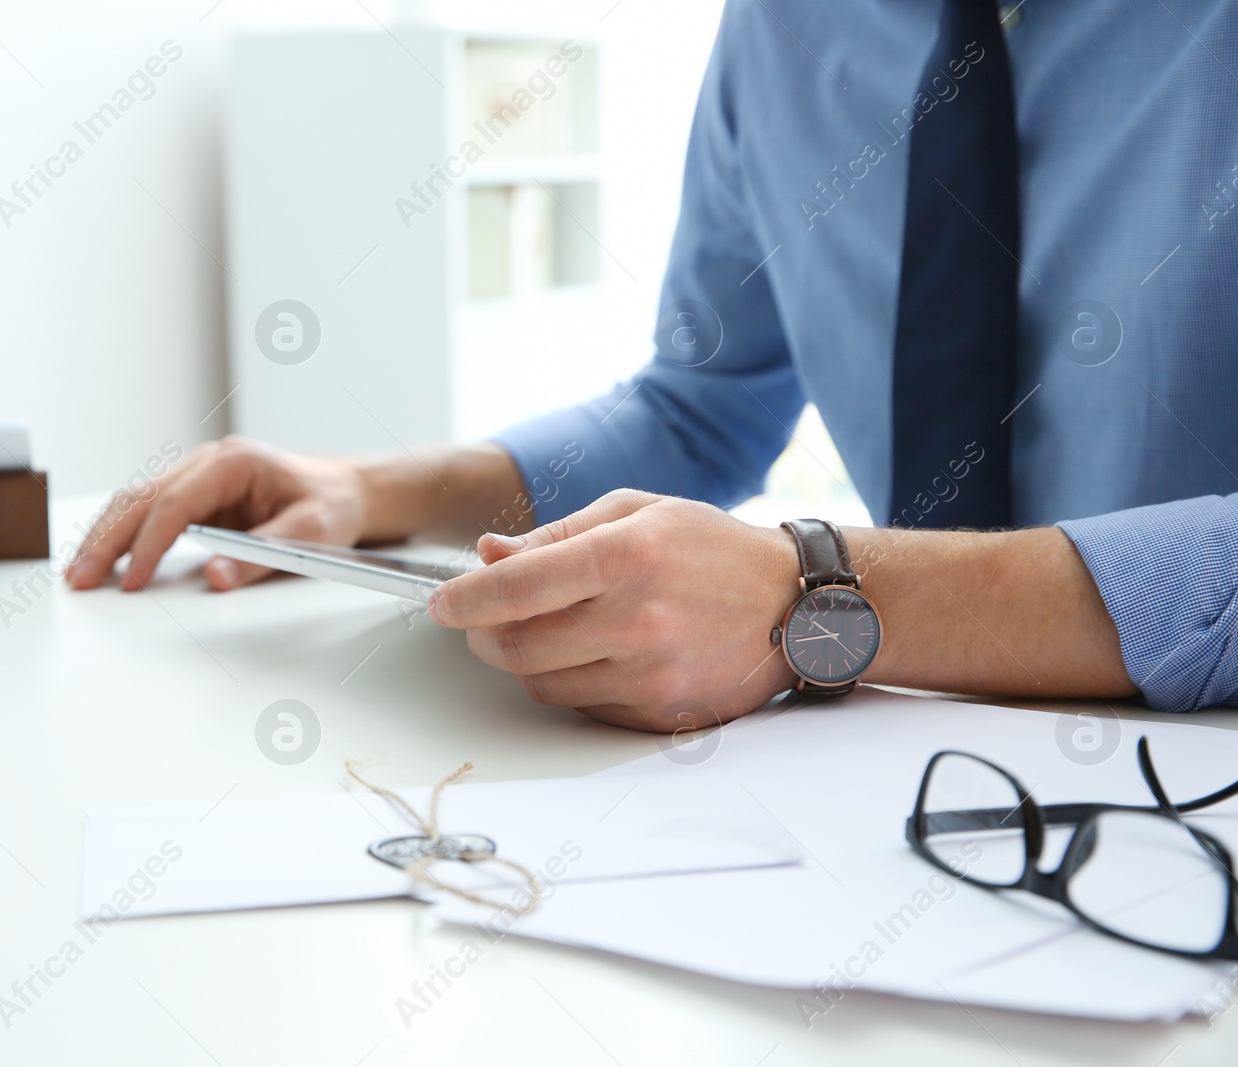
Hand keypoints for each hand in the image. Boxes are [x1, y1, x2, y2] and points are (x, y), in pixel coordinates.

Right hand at [66, 436, 366, 591]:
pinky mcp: (197, 496)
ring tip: (80, 572)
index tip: (133, 581)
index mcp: (232, 463)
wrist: (347, 492)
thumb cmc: (332, 506)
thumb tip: (215, 577)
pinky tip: (105, 557)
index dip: (150, 545)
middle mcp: (208, 463)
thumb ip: (262, 555)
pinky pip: (150, 510)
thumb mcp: (310, 532)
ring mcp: (199, 477)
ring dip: (107, 536)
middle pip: (142, 498)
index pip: (175, 504)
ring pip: (136, 501)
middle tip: (81, 578)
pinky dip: (124, 533)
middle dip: (108, 540)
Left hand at [426, 489, 799, 732]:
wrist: (796, 605)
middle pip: (515, 647)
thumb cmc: (710, 550)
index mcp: (625, 555)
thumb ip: (554, 536)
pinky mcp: (662, 713)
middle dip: (483, 634)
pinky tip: (597, 654)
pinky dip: (572, 684)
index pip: (514, 588)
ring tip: (550, 630)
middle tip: (483, 620)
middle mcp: (637, 619)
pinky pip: (584, 707)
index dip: (463, 599)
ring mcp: (651, 674)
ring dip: (526, 661)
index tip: (441, 603)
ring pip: (542, 684)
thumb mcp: (634, 513)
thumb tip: (487, 557)